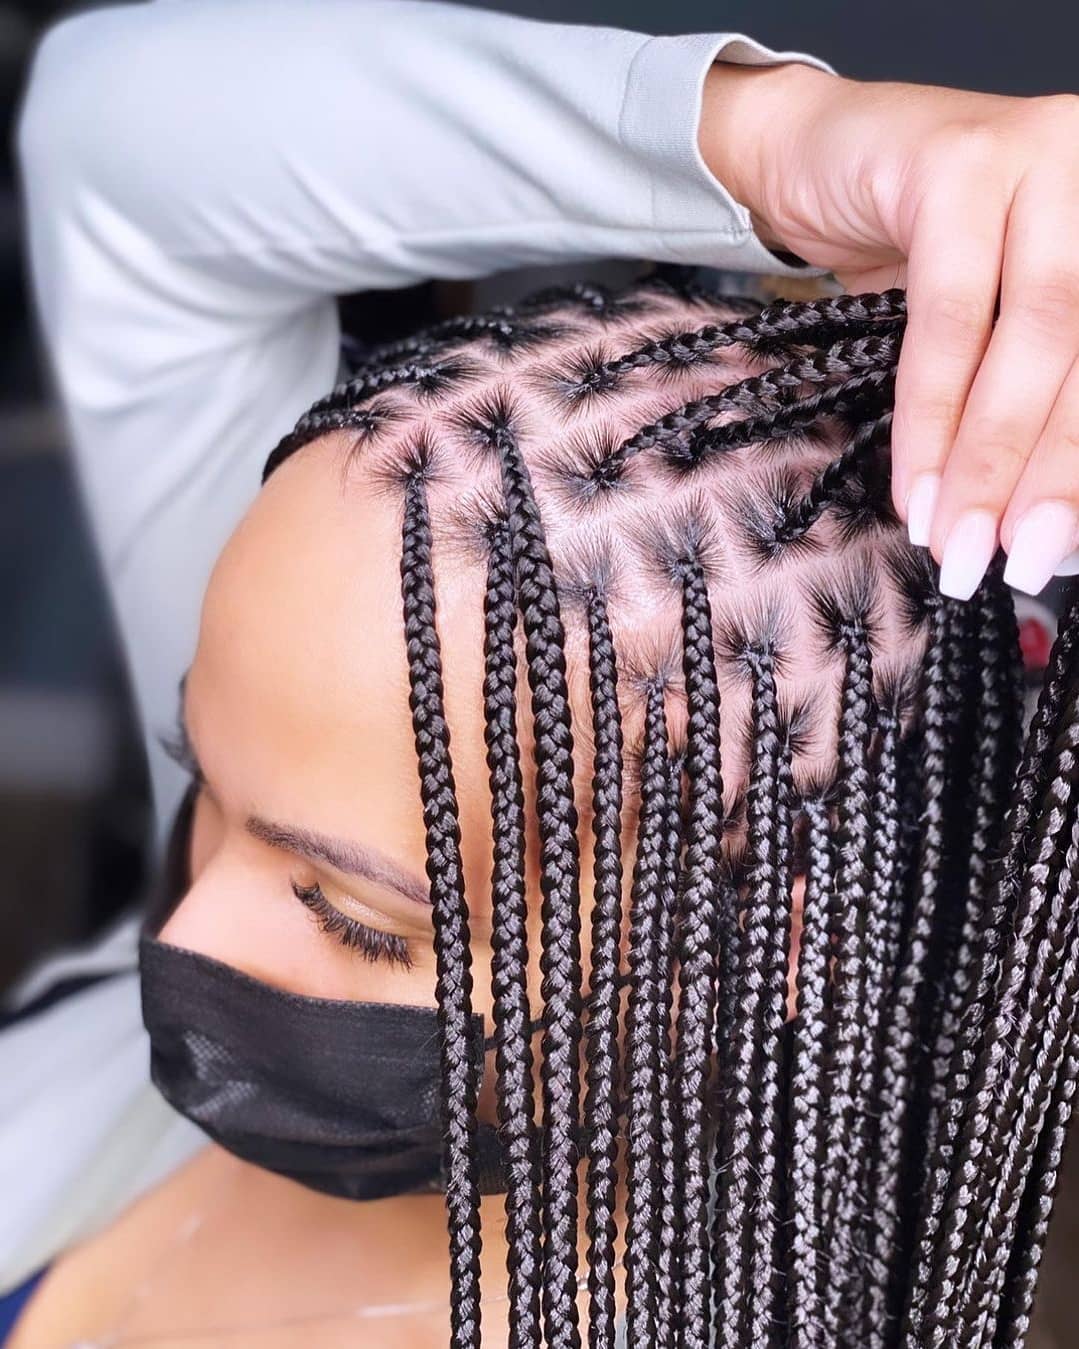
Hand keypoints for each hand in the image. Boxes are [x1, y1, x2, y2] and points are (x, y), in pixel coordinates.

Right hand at [700, 60, 1078, 599]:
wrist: (811, 159)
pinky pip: (950, 316)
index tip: (1050, 554)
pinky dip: (930, 414)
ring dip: (990, 459)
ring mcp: (1041, 155)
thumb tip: (1038, 529)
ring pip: (1036, 336)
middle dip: (1050, 474)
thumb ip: (1022, 395)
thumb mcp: (987, 325)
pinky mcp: (962, 160)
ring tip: (957, 542)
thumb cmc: (910, 248)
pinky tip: (916, 487)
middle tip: (1012, 562)